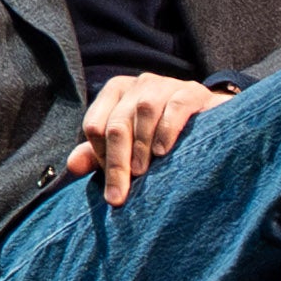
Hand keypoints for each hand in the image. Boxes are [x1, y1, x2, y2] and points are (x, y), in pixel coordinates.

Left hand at [68, 73, 226, 205]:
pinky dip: (167, 130)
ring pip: (143, 111)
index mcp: (115, 93)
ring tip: (142, 172)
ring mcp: (165, 84)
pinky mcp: (191, 91)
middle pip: (116, 124)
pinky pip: (175, 106)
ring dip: (140, 146)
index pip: (94, 125)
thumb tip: (72, 166)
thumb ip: (97, 154)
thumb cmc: (159, 133)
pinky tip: (164, 151)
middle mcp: (137, 85)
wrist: (208, 117)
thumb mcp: (127, 143)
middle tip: (119, 196)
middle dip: (115, 163)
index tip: (111, 184)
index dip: (98, 157)